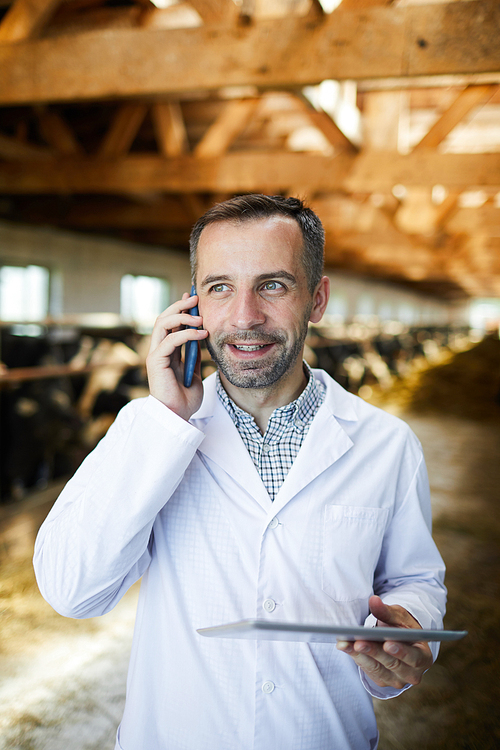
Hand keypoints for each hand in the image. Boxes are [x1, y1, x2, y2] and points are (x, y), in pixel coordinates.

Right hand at [146, 292, 208, 420]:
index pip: (170, 323)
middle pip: (164, 318)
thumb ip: (194, 355)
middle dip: (179, 306)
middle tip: (195, 298)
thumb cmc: (185, 399)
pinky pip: (170, 340)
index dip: (180, 309)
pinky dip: (186, 334)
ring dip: (181, 316)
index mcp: (167, 352)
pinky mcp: (156, 362)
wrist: (177, 417)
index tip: (193, 298)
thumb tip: (202, 337)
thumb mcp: (194, 372)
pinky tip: (202, 334)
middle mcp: (158, 350)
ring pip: (162, 324)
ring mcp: (155, 355)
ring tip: (200, 316)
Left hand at [336, 595, 432, 689]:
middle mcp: (412, 673)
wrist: (400, 641)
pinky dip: (356, 658)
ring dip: (359, 656)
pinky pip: (368, 671)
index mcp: (423, 657)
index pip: (413, 657)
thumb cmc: (402, 627)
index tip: (387, 644)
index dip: (401, 651)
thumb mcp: (399, 616)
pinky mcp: (382, 680)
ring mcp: (396, 680)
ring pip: (377, 669)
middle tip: (358, 642)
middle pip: (392, 664)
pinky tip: (344, 647)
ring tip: (344, 643)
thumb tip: (374, 601)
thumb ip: (387, 611)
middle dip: (373, 652)